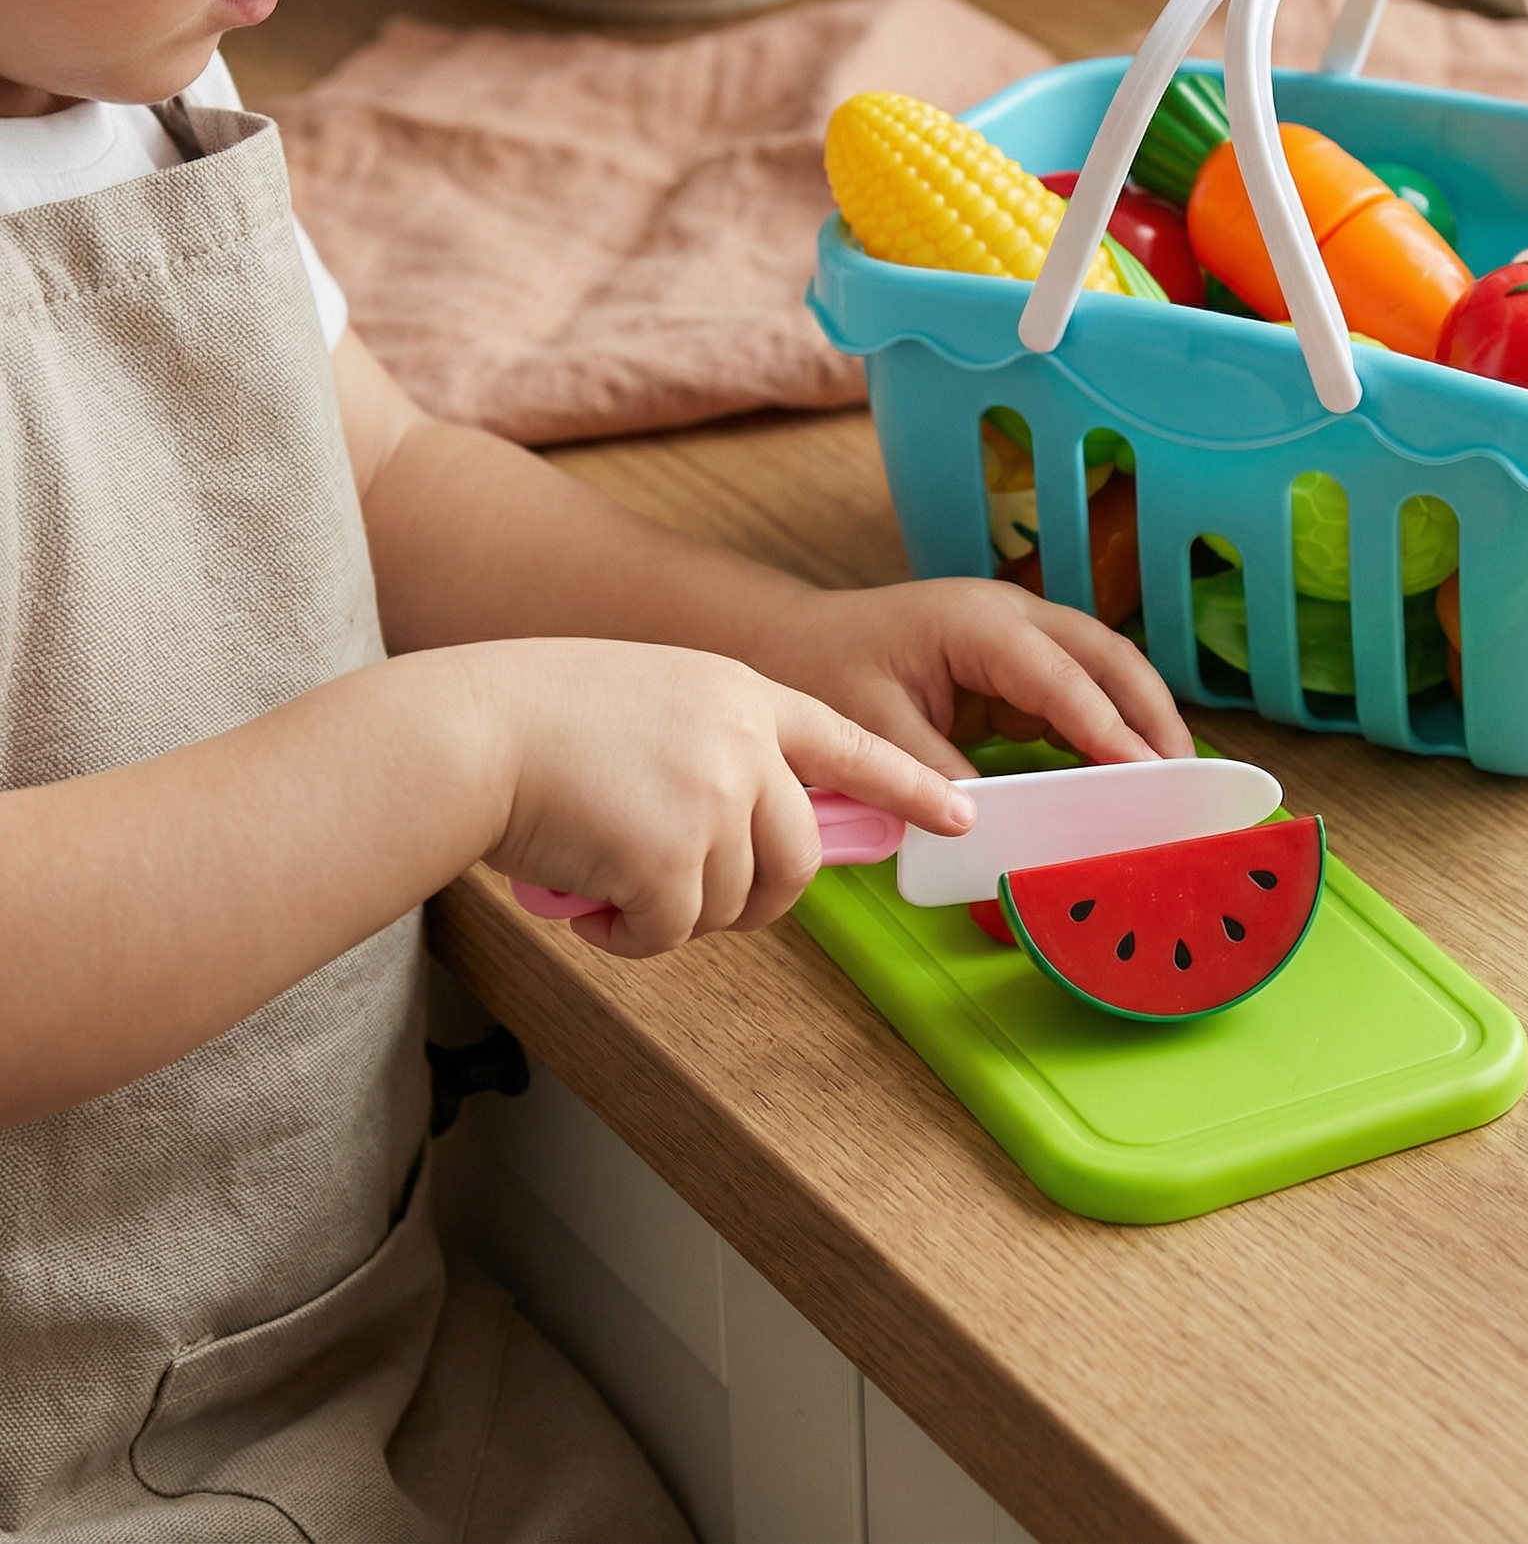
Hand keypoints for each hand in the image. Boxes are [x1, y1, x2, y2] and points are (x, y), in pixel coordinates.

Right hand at [463, 639, 972, 957]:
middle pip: (799, 858)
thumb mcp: (651, 704)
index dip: (907, 785)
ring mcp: (715, 797)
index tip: (959, 813)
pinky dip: (628, 936)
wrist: (466, 732)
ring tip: (607, 876)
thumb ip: (716, 754)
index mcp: (740, 694)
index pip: (849, 742)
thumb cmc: (534, 722)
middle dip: (754, 899)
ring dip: (673, 914)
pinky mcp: (675, 857)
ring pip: (736, 904)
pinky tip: (585, 897)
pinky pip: (675, 934)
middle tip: (685, 900)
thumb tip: (750, 845)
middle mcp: (744, 742)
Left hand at [746, 580, 1194, 779]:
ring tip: (1176, 783)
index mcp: (977, 623)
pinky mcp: (1019, 663)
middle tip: (1188, 779)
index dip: (1106, 727)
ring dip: (1141, 719)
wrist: (797, 641)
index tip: (1146, 775)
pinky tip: (1129, 775)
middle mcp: (1012, 616)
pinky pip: (1079, 691)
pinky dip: (1109, 727)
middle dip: (1151, 714)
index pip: (1059, 676)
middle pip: (1107, 657)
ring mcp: (1021, 634)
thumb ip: (930, 773)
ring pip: (1104, 669)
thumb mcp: (871, 726)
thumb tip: (986, 824)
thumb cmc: (827, 670)